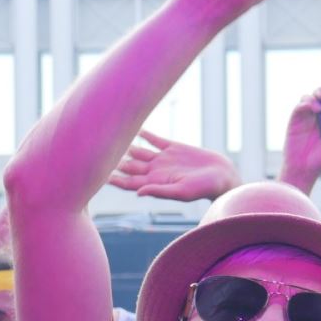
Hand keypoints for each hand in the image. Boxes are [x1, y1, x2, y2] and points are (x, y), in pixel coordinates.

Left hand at [109, 129, 239, 200]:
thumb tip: (138, 193)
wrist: (222, 176)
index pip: (129, 182)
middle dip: (115, 161)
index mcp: (155, 183)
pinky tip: (134, 127)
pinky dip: (144, 134)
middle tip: (98, 152)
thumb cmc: (203, 189)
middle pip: (130, 166)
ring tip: (111, 137)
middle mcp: (156, 171)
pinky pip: (154, 139)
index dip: (115, 179)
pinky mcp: (173, 148)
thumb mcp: (181, 192)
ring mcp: (164, 159)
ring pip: (139, 152)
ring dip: (126, 147)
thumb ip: (159, 191)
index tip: (100, 174)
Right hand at [278, 85, 320, 194]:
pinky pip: (299, 107)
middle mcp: (317, 116)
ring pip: (309, 98)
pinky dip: (305, 104)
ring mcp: (305, 117)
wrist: (301, 170)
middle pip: (320, 95)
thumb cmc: (318, 161)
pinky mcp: (294, 121)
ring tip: (320, 106)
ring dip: (315, 96)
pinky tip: (312, 108)